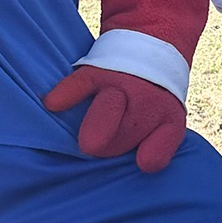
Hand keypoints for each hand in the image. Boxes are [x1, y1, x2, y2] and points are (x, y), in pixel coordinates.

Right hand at [42, 65, 185, 172]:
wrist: (155, 39)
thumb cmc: (150, 98)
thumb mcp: (165, 121)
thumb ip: (149, 148)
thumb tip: (116, 183)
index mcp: (168, 122)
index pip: (155, 155)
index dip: (147, 158)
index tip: (140, 161)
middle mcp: (147, 105)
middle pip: (120, 142)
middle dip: (110, 146)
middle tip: (107, 139)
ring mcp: (122, 86)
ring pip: (107, 114)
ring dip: (96, 127)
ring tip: (90, 140)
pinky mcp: (96, 71)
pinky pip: (79, 85)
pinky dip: (65, 94)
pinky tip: (53, 104)